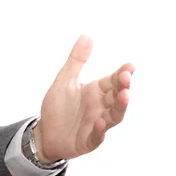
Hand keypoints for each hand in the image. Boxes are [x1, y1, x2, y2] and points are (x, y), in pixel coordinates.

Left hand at [33, 35, 134, 162]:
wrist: (44, 133)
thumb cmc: (57, 108)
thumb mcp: (64, 81)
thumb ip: (76, 61)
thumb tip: (87, 35)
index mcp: (96, 92)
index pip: (113, 81)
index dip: (123, 74)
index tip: (130, 66)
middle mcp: (100, 107)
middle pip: (117, 97)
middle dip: (124, 87)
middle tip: (127, 77)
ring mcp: (96, 124)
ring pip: (114, 116)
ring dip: (120, 107)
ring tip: (124, 96)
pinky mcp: (88, 141)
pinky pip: (96, 136)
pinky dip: (99, 130)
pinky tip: (99, 122)